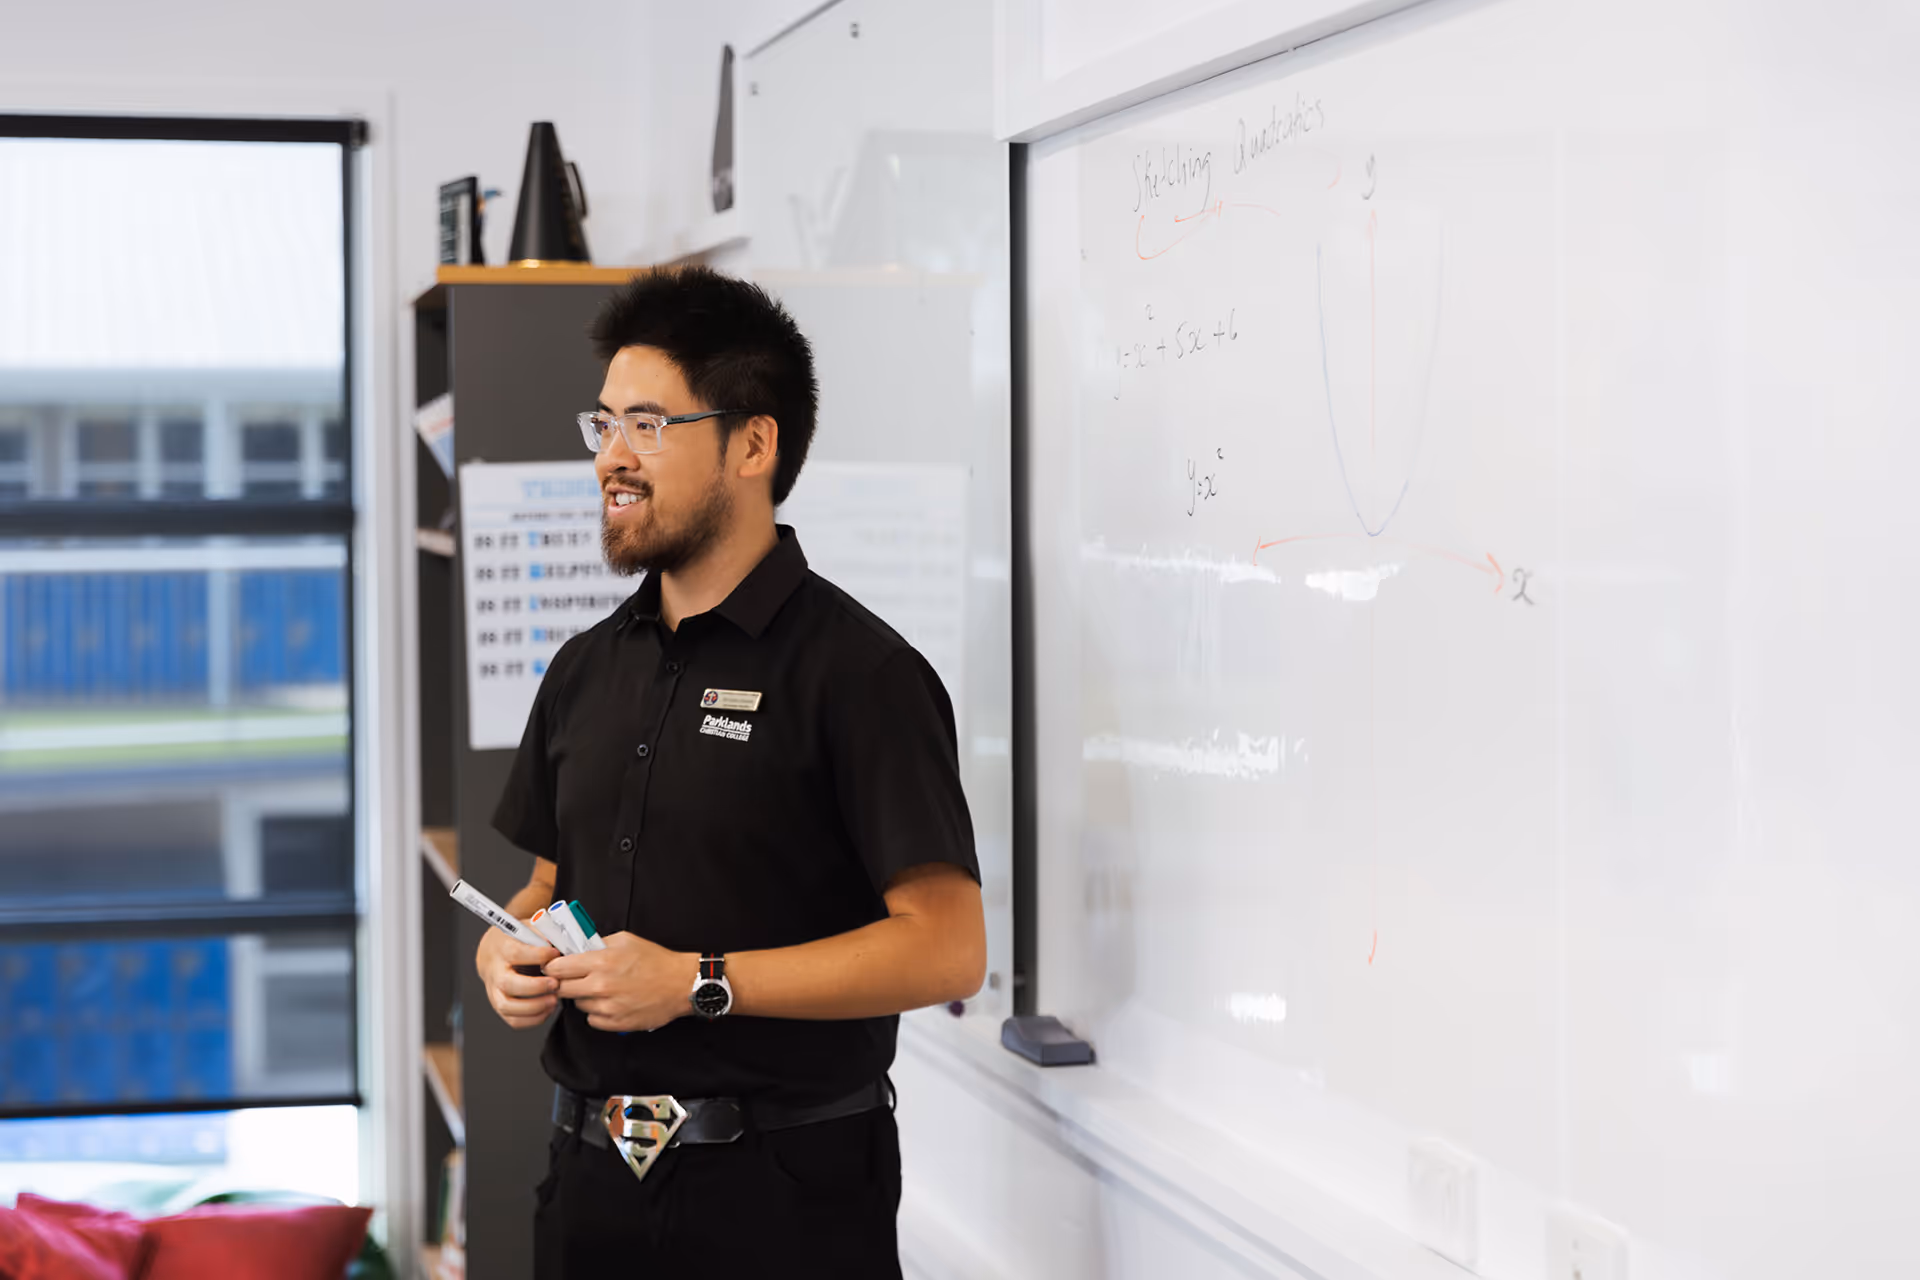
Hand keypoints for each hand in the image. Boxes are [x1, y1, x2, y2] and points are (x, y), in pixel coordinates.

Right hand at [476, 926, 562, 1028]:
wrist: (494, 951)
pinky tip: (547, 1010)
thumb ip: (543, 933)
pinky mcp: (499, 1005)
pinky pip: (512, 1019)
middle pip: (508, 983)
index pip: (516, 953)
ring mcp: (494, 990)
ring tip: (554, 1001)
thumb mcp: (528, 928)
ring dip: (533, 1007)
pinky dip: (531, 1020)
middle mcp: (495, 971)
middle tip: (555, 984)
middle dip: (535, 987)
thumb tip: (562, 940)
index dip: (538, 955)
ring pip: (507, 1005)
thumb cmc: (516, 940)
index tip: (556, 954)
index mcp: (502, 948)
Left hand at [546, 933, 695, 1032]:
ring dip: (584, 998)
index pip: (557, 968)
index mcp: (601, 962)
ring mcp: (608, 1008)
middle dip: (565, 983)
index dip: (552, 967)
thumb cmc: (656, 961)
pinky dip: (597, 1013)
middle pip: (562, 989)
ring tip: (601, 990)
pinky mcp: (616, 1023)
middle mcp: (601, 986)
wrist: (680, 984)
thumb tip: (576, 948)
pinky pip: (592, 1020)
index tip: (553, 967)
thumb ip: (597, 944)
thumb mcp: (625, 940)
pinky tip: (611, 1002)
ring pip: (578, 1005)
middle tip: (576, 979)